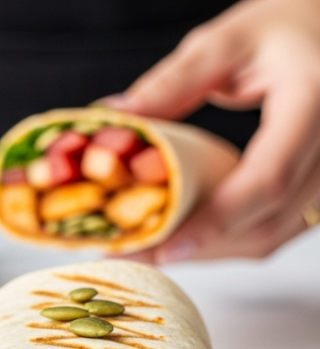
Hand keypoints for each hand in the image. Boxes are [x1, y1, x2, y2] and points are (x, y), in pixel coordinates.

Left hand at [101, 0, 319, 262]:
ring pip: (271, 235)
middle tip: (136, 252)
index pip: (267, 178)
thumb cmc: (286, 29)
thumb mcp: (227, 41)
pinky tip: (189, 236)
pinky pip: (277, 231)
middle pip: (266, 220)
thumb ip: (172, 82)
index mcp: (313, 102)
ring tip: (152, 248)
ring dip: (210, 250)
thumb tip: (116, 117)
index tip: (165, 247)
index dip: (214, 220)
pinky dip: (229, 241)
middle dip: (196, 244)